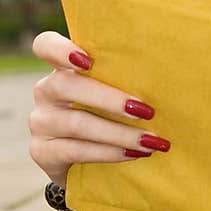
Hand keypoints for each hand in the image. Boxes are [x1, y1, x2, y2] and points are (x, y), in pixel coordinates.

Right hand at [28, 31, 171, 188]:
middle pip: (66, 85)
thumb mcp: (115, 93)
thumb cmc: (112, 116)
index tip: (87, 60)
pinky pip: (75, 150)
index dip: (60, 49)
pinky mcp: (42, 151)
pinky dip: (108, 153)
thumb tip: (170, 71)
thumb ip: (125, 79)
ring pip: (76, 123)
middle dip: (109, 99)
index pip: (45, 46)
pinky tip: (132, 154)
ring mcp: (40, 122)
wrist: (88, 164)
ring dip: (119, 133)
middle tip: (146, 110)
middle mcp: (46, 91)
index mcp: (62, 68)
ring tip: (150, 140)